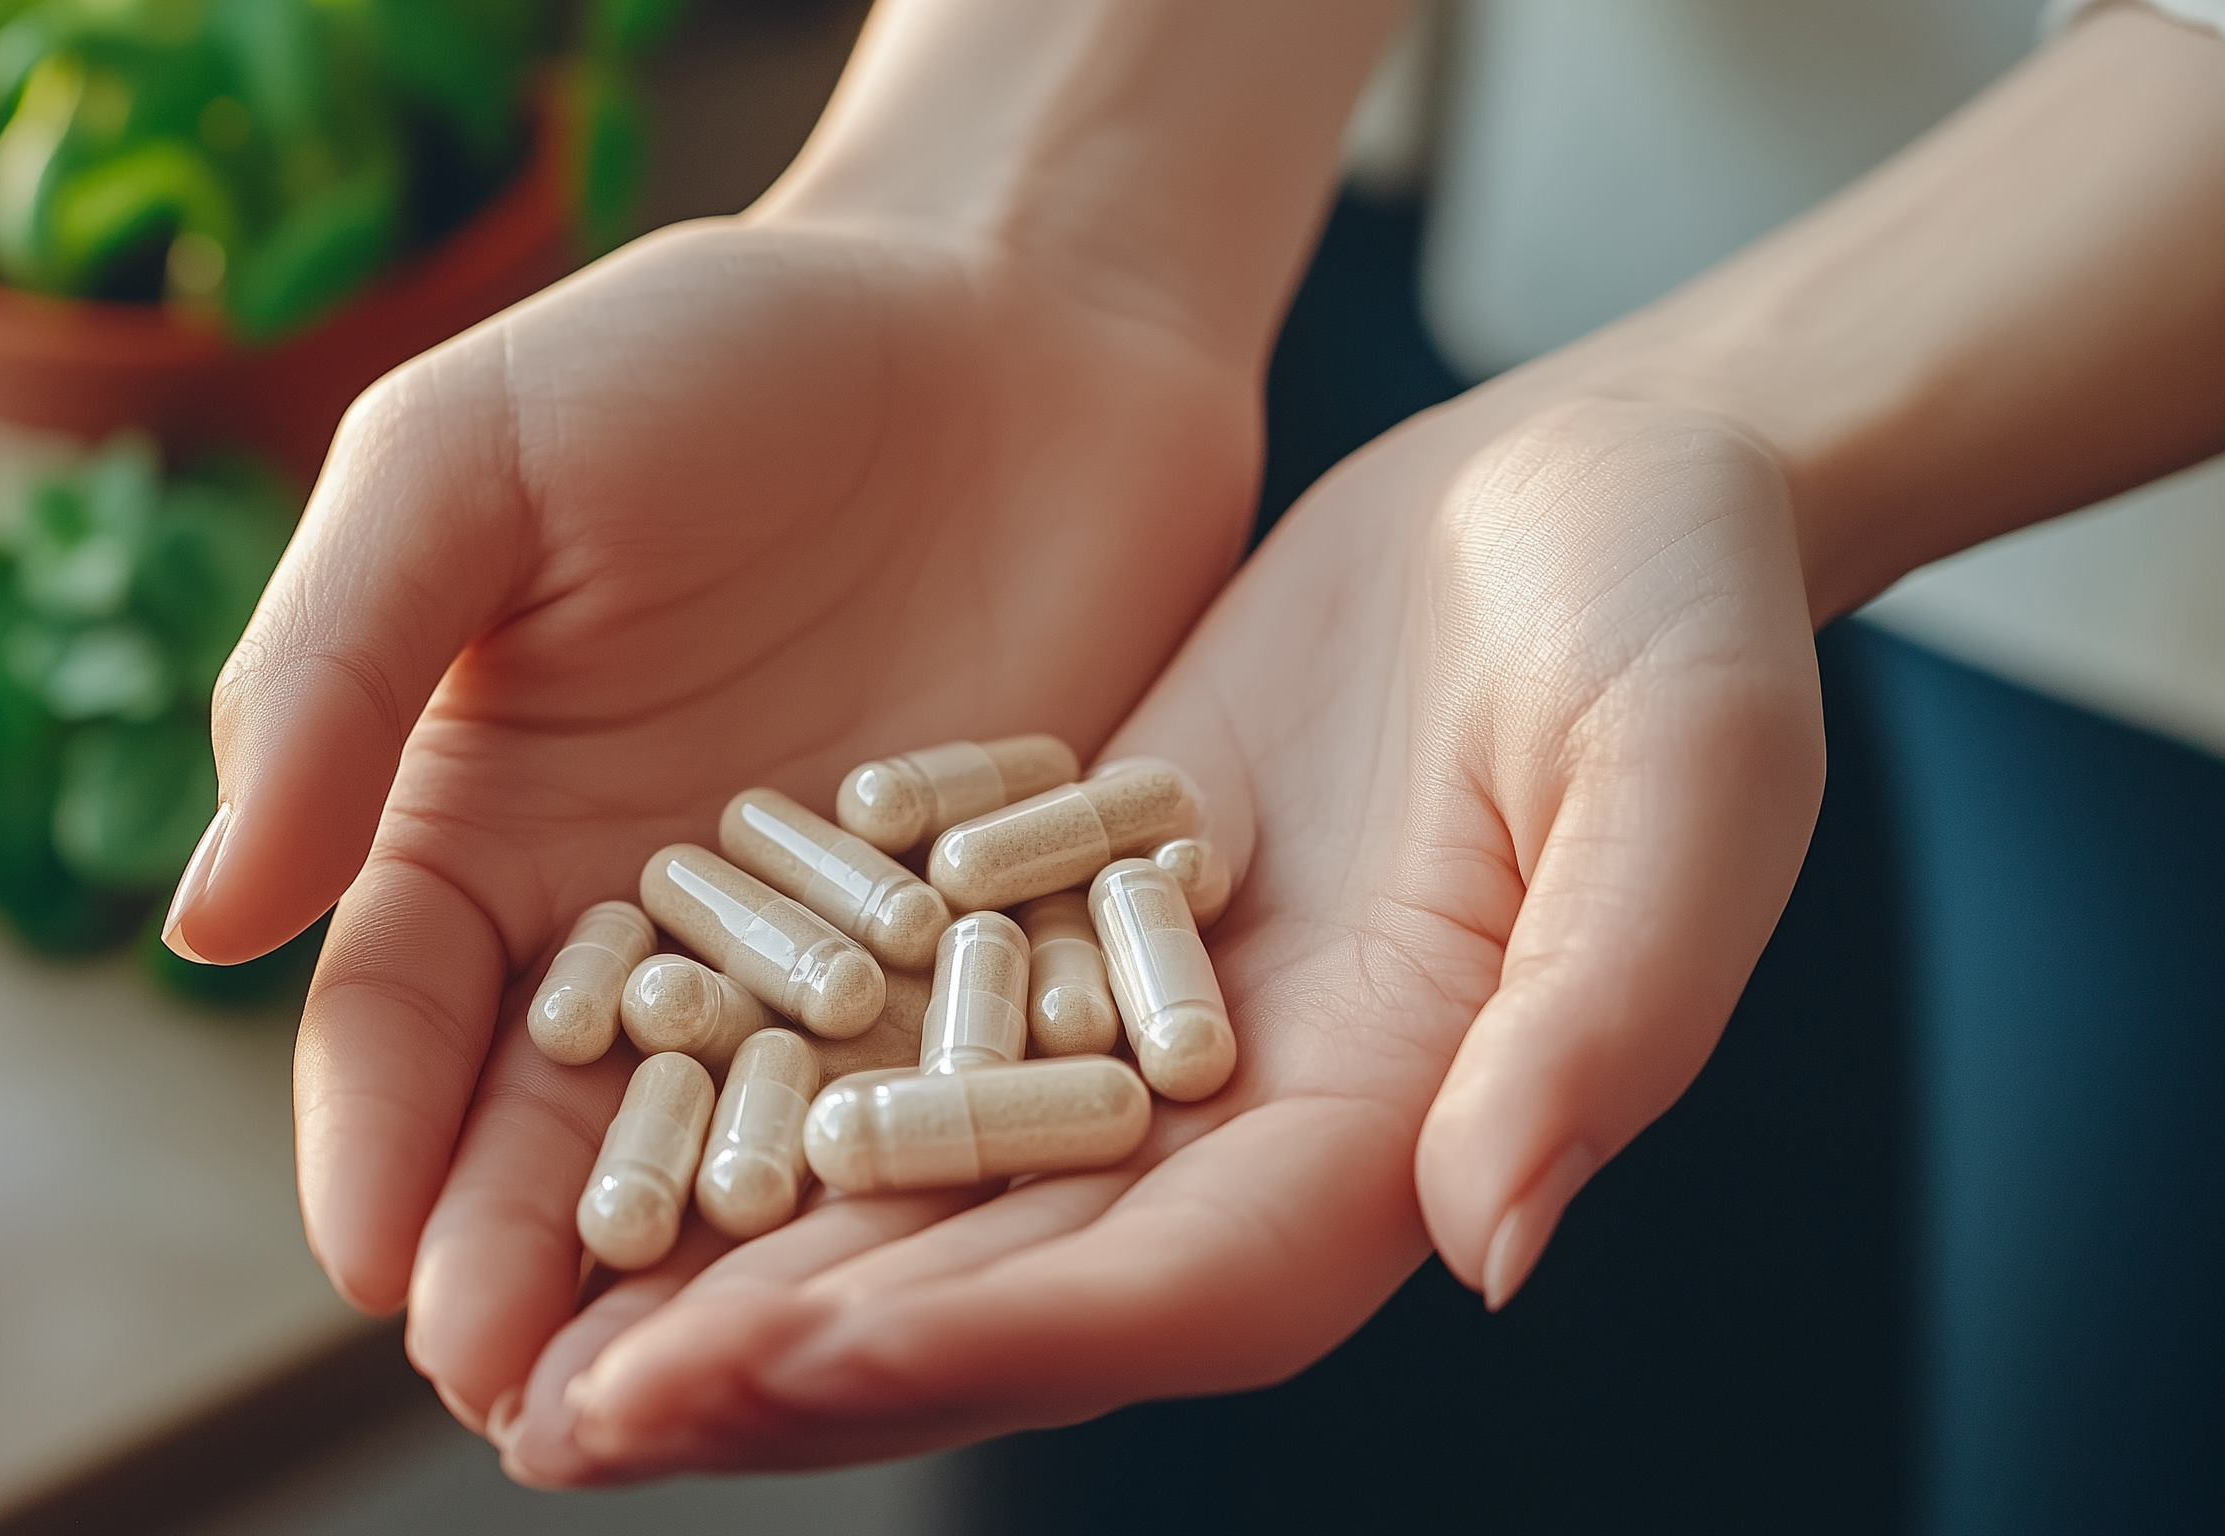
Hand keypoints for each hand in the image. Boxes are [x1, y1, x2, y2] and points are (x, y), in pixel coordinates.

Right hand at [170, 213, 1270, 1429]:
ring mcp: (825, 954)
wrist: (1000, 296)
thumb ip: (332, 670)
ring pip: (749, 1148)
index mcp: (477, 829)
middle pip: (563, 1130)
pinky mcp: (994, 947)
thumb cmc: (702, 350)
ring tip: (692, 1401)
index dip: (375, 1147)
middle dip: (532, 1268)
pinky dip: (916, 1181)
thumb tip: (205, 918)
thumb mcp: (471, 460)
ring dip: (713, 1280)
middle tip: (524, 1405)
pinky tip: (908, 1278)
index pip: (400, 1024)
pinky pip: (946, 1084)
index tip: (374, 1269)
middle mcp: (639, 925)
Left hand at [497, 390, 1828, 1479]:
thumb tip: (1496, 1241)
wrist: (1582, 488)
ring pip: (919, 1210)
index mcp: (1401, 1127)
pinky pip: (890, 1057)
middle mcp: (1252, 1130)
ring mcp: (1145, 1049)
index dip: (987, 1334)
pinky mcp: (1059, 942)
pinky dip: (751, 1111)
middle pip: (1006, 1295)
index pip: (1175, 1287)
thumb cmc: (1674, 607)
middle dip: (791, 1367)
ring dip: (733, 1287)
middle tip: (573, 1416)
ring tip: (541, 1344)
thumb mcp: (1683, 767)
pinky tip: (596, 1129)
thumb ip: (1609, 1005)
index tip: (792, 1351)